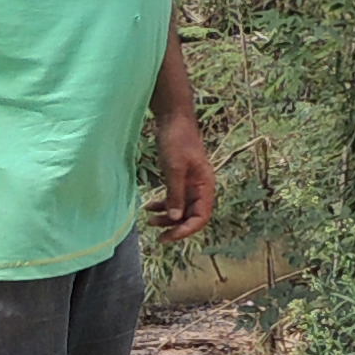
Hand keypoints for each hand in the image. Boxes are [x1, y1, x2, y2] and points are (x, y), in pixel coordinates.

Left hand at [152, 111, 217, 242]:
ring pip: (181, 210)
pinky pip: (174, 199)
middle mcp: (201, 188)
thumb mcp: (174, 168)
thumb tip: (175, 219)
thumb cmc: (177, 139)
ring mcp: (190, 184)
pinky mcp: (180, 179)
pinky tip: (149, 207)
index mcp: (205, 186)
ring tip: (149, 220)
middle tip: (157, 235)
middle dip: (174, 226)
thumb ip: (176, 194)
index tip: (169, 236)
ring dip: (167, 218)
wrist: (173, 118)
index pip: (201, 217)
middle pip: (191, 217)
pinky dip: (162, 205)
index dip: (186, 230)